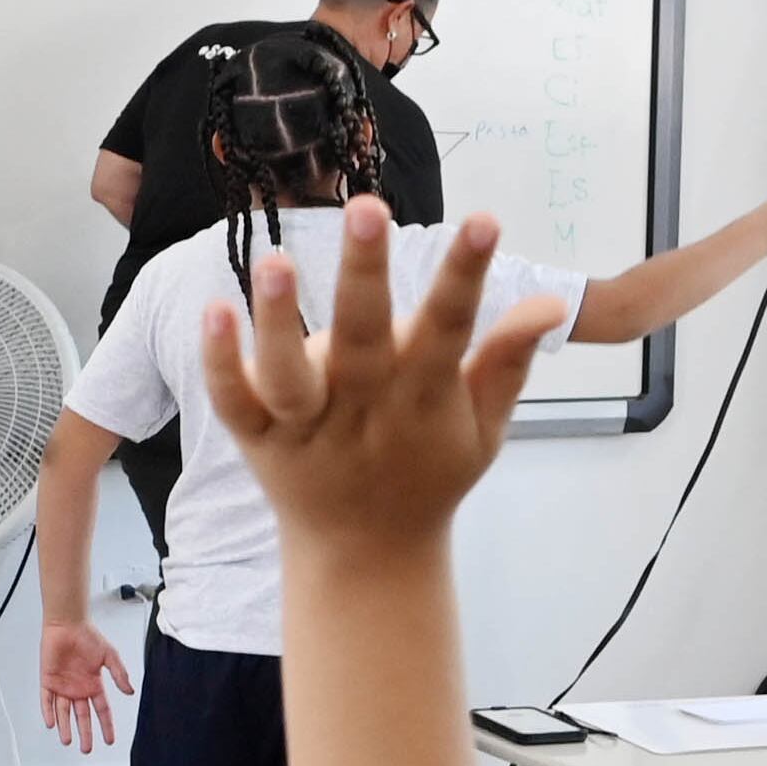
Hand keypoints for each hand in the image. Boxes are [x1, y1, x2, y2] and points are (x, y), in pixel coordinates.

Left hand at [39, 620, 132, 749]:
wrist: (67, 624)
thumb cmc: (88, 636)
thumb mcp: (109, 656)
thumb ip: (119, 674)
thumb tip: (130, 692)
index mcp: (94, 685)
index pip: (102, 710)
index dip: (106, 726)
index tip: (109, 740)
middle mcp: (78, 689)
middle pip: (82, 717)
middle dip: (85, 733)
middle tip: (86, 748)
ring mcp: (62, 686)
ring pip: (64, 712)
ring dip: (65, 726)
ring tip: (68, 741)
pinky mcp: (48, 681)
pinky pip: (47, 700)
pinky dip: (48, 712)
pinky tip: (51, 723)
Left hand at [198, 197, 560, 556]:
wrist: (367, 556)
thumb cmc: (428, 474)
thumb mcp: (482, 427)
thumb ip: (507, 361)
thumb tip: (553, 301)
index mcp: (422, 397)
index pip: (450, 328)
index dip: (467, 276)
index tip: (485, 222)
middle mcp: (363, 406)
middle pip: (364, 336)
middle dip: (366, 273)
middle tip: (368, 209)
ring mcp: (308, 426)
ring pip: (289, 375)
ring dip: (279, 321)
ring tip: (275, 261)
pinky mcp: (260, 439)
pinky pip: (235, 402)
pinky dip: (219, 364)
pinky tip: (213, 311)